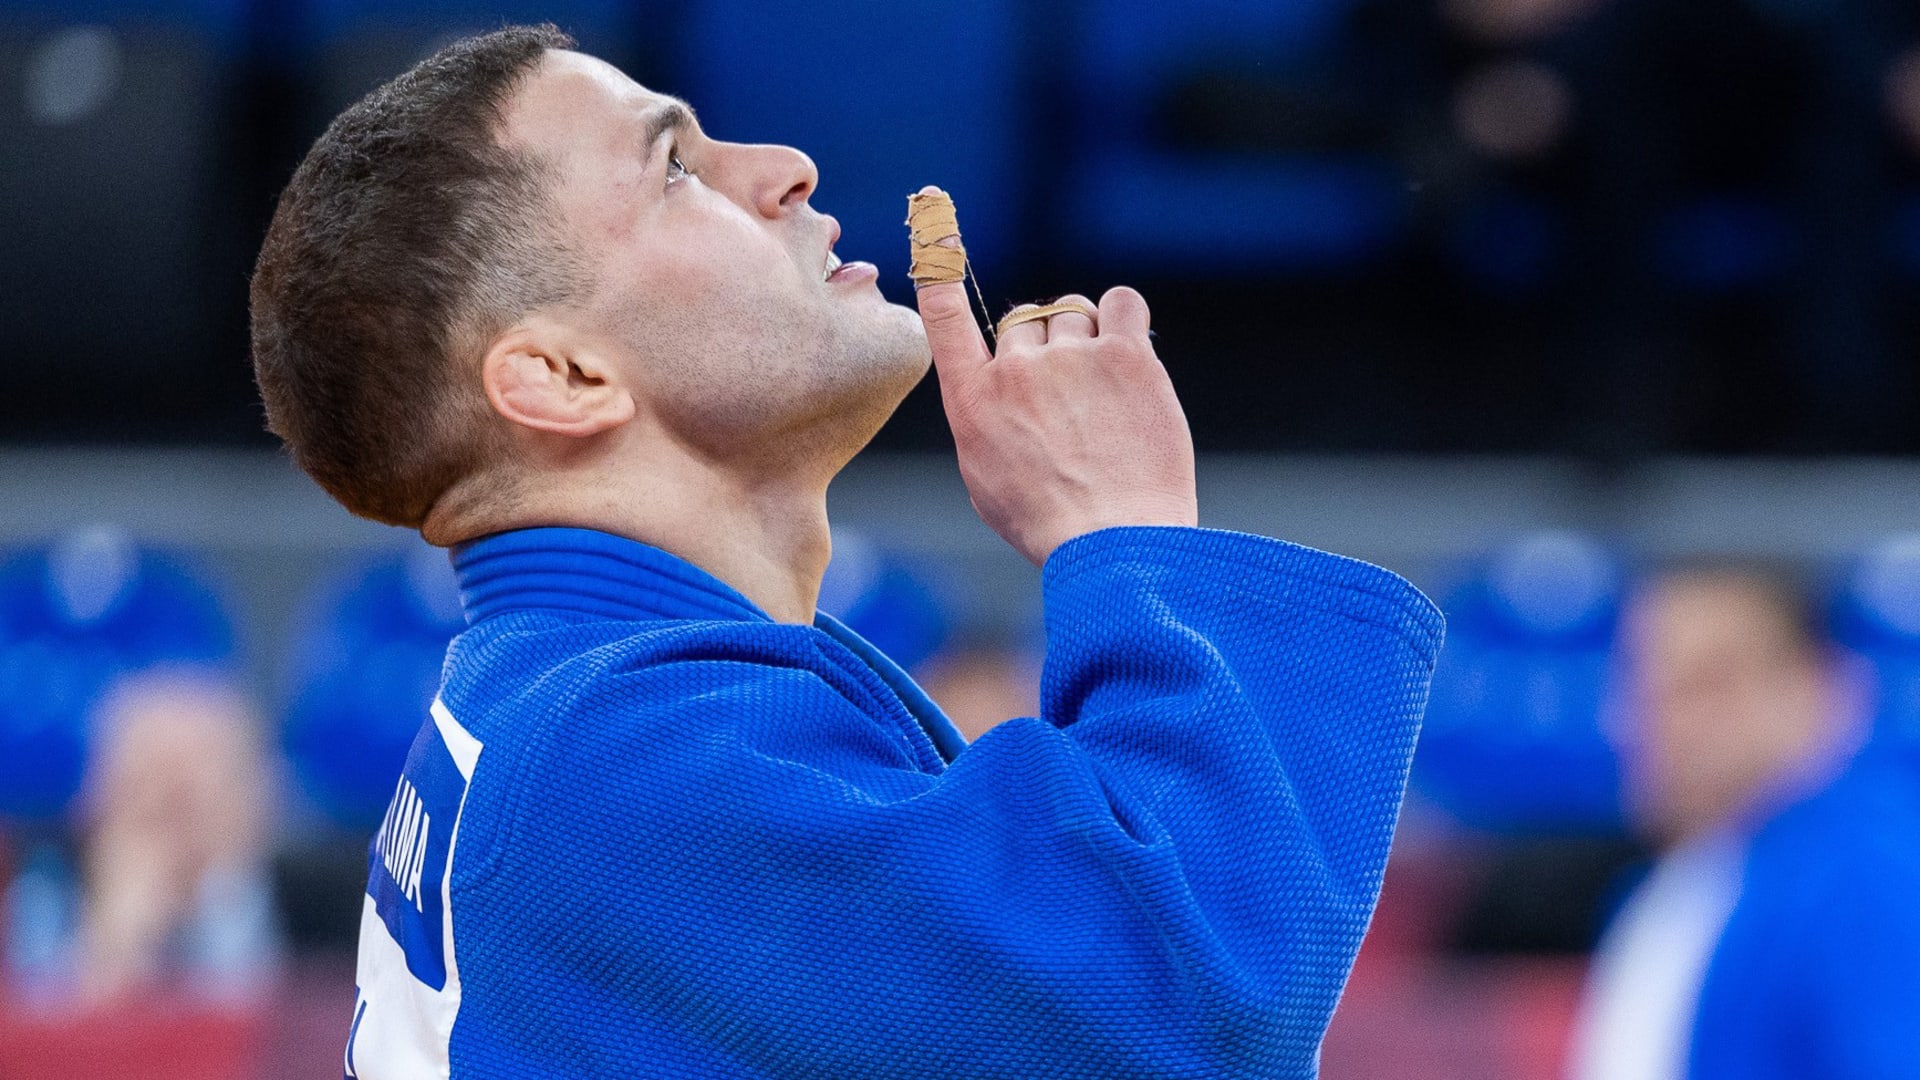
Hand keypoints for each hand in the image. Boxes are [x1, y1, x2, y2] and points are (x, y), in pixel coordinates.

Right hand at [917, 272, 1196, 565]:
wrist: (1116, 543)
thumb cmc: (1052, 524)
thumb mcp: (987, 480)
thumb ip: (987, 421)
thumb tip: (1003, 387)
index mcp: (973, 402)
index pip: (945, 318)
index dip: (938, 266)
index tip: (933, 219)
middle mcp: (1017, 370)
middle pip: (1024, 321)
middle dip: (1044, 349)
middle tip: (1069, 399)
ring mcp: (1072, 358)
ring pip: (1073, 314)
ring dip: (1086, 341)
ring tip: (1103, 396)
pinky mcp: (1126, 355)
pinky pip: (1121, 303)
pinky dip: (1122, 317)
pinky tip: (1128, 353)